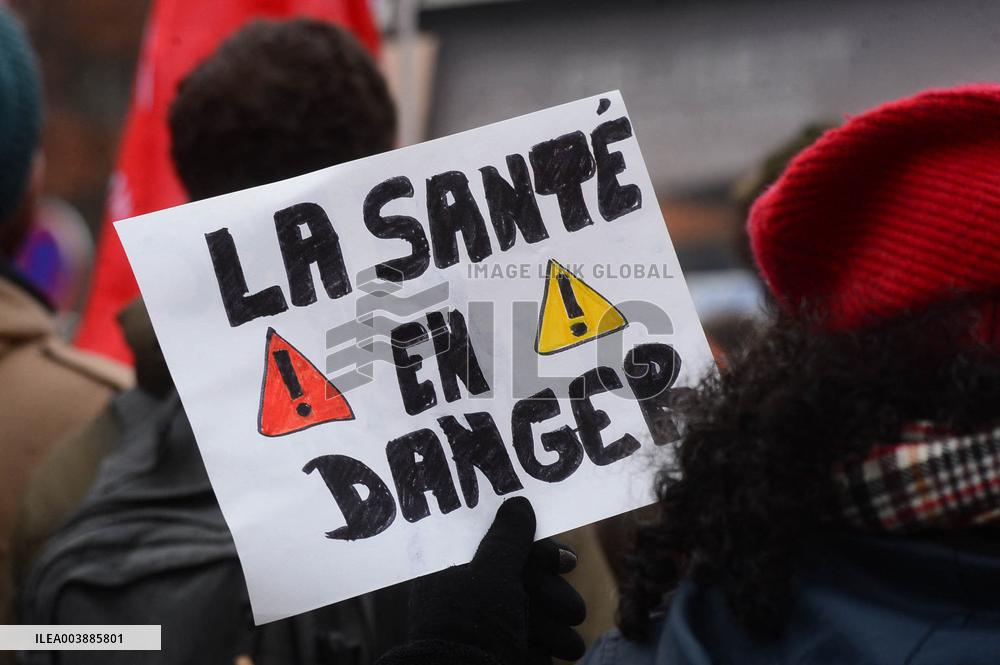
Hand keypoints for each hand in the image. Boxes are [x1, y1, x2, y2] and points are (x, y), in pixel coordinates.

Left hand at [408, 497, 585, 663]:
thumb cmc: (473, 627)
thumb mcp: (492, 573)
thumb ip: (509, 537)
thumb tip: (517, 503)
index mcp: (452, 571)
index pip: (497, 544)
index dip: (534, 549)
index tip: (562, 561)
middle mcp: (469, 596)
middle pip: (524, 575)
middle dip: (552, 589)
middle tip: (568, 606)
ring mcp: (490, 627)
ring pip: (540, 606)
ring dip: (559, 618)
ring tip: (567, 638)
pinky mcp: (509, 651)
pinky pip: (543, 637)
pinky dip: (556, 642)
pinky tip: (563, 650)